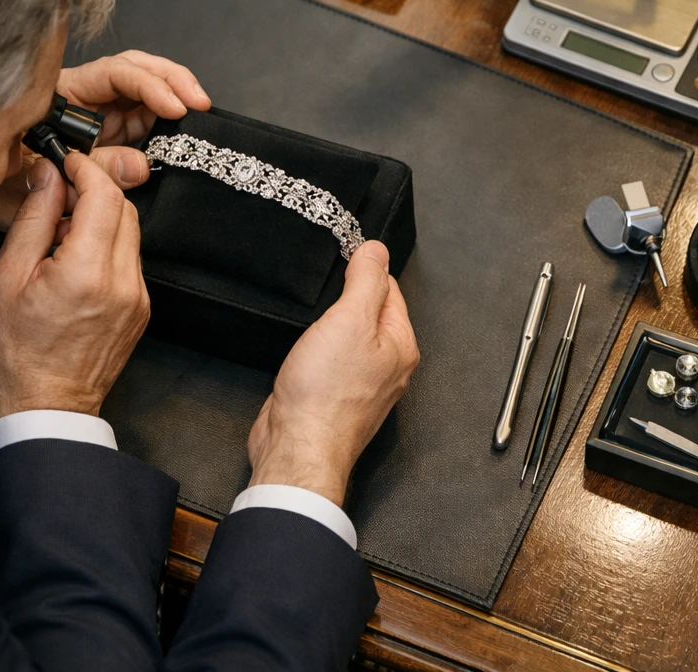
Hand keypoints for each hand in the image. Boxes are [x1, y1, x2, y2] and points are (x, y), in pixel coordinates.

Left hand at [0, 51, 210, 229]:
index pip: (114, 73)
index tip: (174, 107)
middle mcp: (79, 100)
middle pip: (133, 71)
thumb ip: (88, 172)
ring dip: (170, 98)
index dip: (148, 85)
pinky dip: (160, 123)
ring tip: (197, 111)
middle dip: (169, 80)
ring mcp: (93, 117)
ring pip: (139, 94)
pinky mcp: (103, 137)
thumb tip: (139, 163)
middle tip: (199, 101)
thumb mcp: (35, 180)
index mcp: (59, 95)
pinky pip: (137, 121)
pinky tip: (177, 132)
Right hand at [0, 152, 149, 418]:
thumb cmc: (18, 350)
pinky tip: (76, 261)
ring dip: (100, 218)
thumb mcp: (7, 277)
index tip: (64, 161)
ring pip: (130, 230)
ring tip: (60, 235)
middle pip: (123, 208)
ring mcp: (137, 296)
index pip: (104, 195)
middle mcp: (122, 282)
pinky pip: (129, 258)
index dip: (85, 169)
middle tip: (57, 197)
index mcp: (86, 272)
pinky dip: (107, 245)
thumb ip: (33, 219)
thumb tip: (47, 174)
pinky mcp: (141, 306)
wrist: (48, 404)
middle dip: (93, 191)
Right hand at [246, 241, 419, 506]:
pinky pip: (329, 360)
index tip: (343, 260)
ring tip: (317, 318)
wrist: (298, 447)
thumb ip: (365, 280)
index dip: (363, 270)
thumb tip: (375, 249)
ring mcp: (360, 383)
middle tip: (325, 293)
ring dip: (329, 325)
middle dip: (345, 298)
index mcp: (400, 345)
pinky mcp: (333, 395)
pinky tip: (306, 349)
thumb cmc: (326, 394)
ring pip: (347, 337)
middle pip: (369, 312)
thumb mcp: (349, 320)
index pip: (389, 289)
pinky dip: (317, 348)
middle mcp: (387, 366)